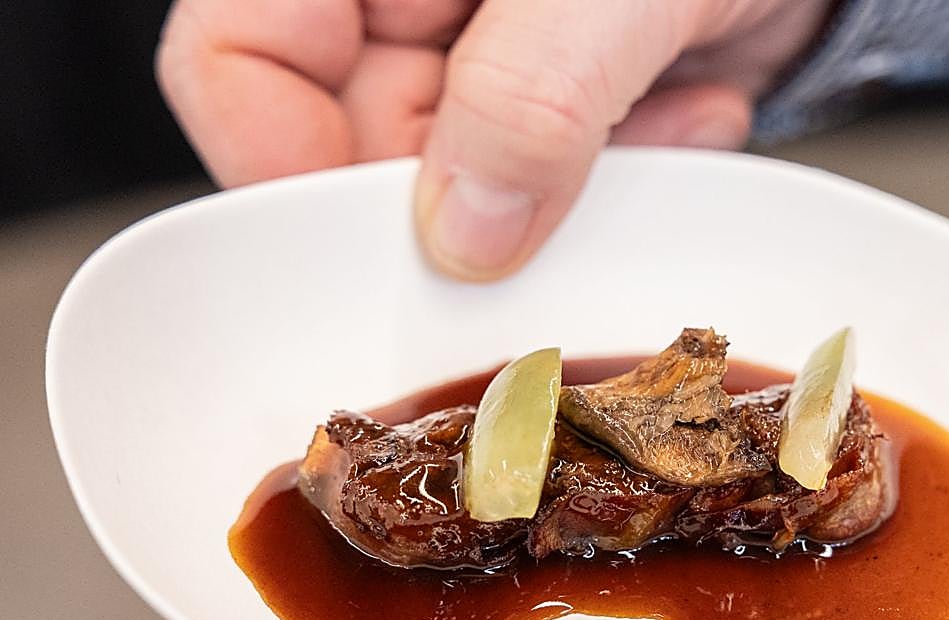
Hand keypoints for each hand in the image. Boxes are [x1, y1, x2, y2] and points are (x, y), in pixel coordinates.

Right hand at [158, 0, 831, 279]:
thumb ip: (533, 90)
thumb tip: (466, 231)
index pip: (238, 53)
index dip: (283, 161)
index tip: (384, 240)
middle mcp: (409, 1)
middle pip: (349, 144)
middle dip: (470, 197)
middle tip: (568, 189)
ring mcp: (476, 54)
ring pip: (457, 189)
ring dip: (565, 190)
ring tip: (661, 116)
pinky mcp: (545, 99)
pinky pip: (541, 188)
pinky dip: (618, 175)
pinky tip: (684, 112)